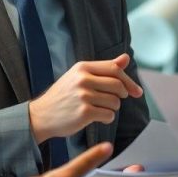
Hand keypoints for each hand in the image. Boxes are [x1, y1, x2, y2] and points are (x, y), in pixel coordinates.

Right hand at [29, 54, 143, 141]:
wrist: (41, 115)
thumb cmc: (64, 96)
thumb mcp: (80, 76)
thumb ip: (104, 68)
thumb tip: (126, 58)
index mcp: (82, 67)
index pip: (114, 69)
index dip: (129, 81)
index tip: (136, 91)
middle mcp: (83, 79)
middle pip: (118, 85)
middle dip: (122, 95)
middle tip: (116, 101)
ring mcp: (83, 96)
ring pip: (115, 102)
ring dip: (113, 108)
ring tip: (101, 109)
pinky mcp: (84, 112)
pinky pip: (109, 115)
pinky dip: (107, 118)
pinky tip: (97, 118)